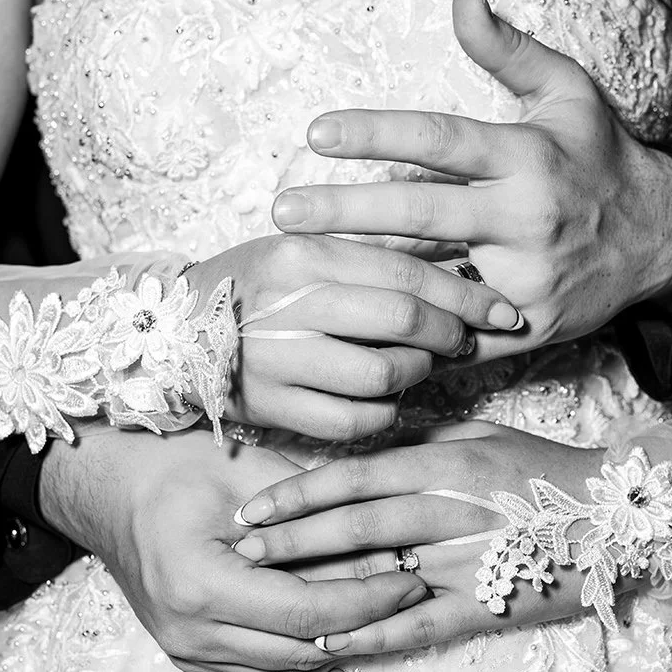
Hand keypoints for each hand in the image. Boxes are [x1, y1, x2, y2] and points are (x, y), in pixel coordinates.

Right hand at [39, 425, 427, 671]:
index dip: (370, 599)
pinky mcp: (193, 663)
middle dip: (372, 622)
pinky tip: (336, 669)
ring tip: (388, 613)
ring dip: (347, 647)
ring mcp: (189, 657)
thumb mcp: (247, 474)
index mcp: (201, 586)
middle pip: (308, 649)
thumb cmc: (176, 468)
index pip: (309, 612)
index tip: (410, 576)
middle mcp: (191, 635)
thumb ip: (313, 513)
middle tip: (414, 588)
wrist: (111, 489)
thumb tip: (385, 544)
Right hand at [185, 230, 520, 439]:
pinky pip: (355, 421)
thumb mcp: (301, 251)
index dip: (466, 295)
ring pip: (384, 377)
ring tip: (416, 365)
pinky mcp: (272, 408)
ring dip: (417, 375)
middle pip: (403, 324)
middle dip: (451, 335)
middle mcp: (289, 305)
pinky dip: (384, 413)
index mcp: (302, 255)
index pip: (407, 273)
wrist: (170, 332)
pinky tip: (383, 398)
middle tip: (464, 339)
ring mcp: (278, 361)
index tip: (501, 309)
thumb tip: (459, 277)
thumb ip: (369, 260)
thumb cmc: (255, 287)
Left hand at [231, 422, 602, 655]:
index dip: (297, 492)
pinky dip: (369, 633)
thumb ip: (424, 439)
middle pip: (353, 525)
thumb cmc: (545, 470)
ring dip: (315, 586)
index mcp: (446, 464)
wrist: (619, 519)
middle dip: (290, 538)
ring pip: (377, 574)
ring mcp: (466, 562)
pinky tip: (327, 638)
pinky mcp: (484, 607)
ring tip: (265, 595)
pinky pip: (416, 626)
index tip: (252, 506)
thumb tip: (366, 444)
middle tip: (241, 549)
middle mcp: (450, 510)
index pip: (354, 476)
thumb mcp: (485, 435)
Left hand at [270, 0, 671, 358]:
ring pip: (433, 281)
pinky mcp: (533, 324)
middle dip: (345, 213)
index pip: (439, 139)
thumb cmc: (601, 158)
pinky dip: (412, 336)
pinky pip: (461, 333)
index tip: (315, 134)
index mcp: (527, 156)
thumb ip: (509, 50)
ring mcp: (528, 276)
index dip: (375, 133)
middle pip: (421, 214)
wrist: (662, 238)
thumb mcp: (568, 92)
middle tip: (283, 215)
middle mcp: (526, 217)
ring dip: (365, 281)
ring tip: (303, 276)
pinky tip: (360, 332)